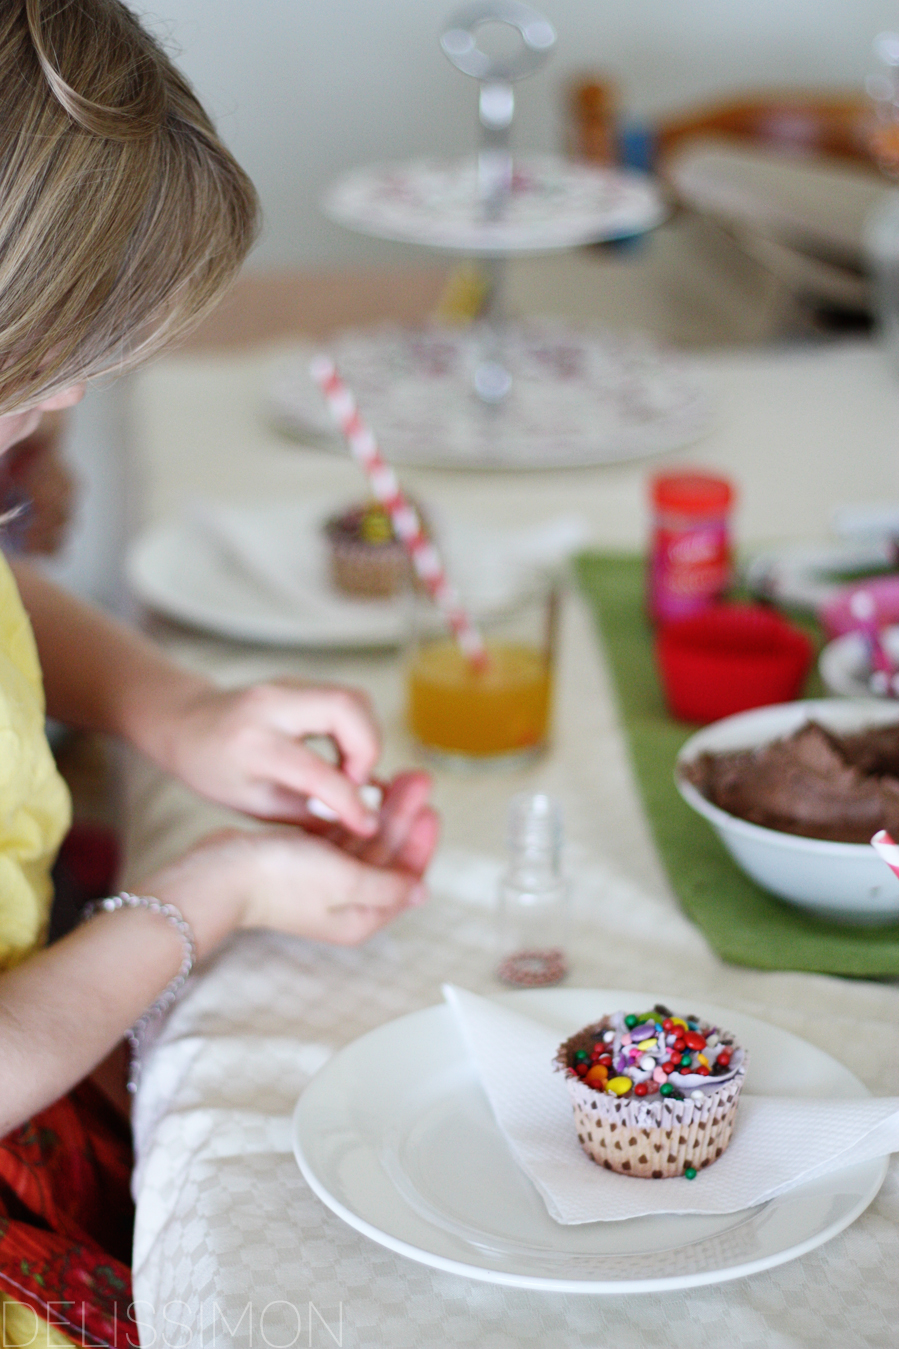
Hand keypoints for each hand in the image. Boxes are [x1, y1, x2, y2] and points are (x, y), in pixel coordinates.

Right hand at [141, 771, 438, 953]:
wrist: (220, 873)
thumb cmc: (280, 880)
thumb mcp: (345, 882)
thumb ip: (386, 885)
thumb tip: (421, 892)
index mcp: (361, 916)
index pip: (406, 877)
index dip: (421, 843)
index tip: (431, 809)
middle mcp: (347, 901)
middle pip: (389, 854)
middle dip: (405, 817)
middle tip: (418, 779)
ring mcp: (326, 880)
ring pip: (367, 839)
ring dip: (384, 809)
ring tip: (401, 776)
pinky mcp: (307, 859)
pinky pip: (343, 833)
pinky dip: (356, 813)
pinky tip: (368, 788)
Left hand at [160, 679, 383, 835]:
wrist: (186, 723)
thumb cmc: (215, 771)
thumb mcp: (254, 804)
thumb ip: (308, 811)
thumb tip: (364, 817)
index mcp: (250, 745)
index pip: (313, 771)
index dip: (350, 801)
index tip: (367, 824)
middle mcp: (270, 705)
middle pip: (347, 706)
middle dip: (369, 749)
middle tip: (357, 783)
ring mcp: (287, 685)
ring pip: (354, 698)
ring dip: (366, 738)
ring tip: (348, 772)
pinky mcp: (301, 682)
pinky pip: (346, 700)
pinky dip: (356, 729)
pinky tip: (340, 756)